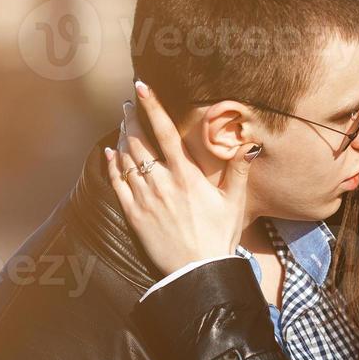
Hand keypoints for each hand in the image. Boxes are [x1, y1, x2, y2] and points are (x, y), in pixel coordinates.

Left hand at [105, 81, 252, 273]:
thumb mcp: (234, 202)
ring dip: (122, 137)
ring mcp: (144, 198)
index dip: (152, 107)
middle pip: (139, 141)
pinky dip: (111, 165)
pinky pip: (117, 183)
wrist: (197, 271)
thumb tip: (249, 143)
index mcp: (187, 176)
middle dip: (131, 118)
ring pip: (126, 159)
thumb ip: (239, 170)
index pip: (165, 132)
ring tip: (122, 124)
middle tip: (128, 104)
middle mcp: (162, 183)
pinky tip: (109, 152)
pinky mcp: (133, 215)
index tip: (142, 88)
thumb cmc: (218, 236)